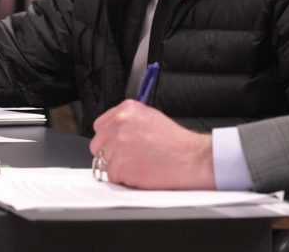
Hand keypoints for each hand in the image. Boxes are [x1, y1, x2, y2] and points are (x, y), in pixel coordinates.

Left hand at [90, 100, 214, 189]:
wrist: (191, 158)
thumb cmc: (177, 142)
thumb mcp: (151, 117)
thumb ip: (129, 122)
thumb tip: (115, 131)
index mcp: (126, 109)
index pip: (100, 125)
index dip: (108, 138)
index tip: (117, 144)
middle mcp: (119, 124)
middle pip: (97, 145)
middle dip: (110, 153)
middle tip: (130, 157)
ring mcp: (117, 145)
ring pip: (103, 162)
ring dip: (118, 167)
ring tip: (140, 163)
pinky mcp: (119, 166)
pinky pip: (112, 177)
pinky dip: (124, 179)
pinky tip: (141, 172)